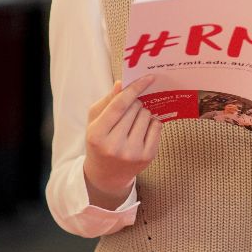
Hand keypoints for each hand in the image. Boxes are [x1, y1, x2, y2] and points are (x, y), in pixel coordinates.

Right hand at [82, 76, 162, 209]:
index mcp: (96, 134)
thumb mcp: (94, 121)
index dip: (134, 88)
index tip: (147, 78)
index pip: (119, 105)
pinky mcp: (147, 157)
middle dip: (134, 104)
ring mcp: (132, 153)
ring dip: (142, 114)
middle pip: (134, 108)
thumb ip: (107, 101)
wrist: (106, 174)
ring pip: (147, 115)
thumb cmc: (100, 142)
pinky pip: (157, 126)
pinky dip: (152, 123)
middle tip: (128, 113)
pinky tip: (142, 131)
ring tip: (132, 124)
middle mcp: (114, 146)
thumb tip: (121, 84)